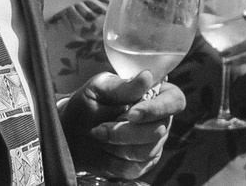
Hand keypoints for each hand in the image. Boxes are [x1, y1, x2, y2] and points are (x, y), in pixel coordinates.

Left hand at [60, 70, 185, 178]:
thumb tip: (147, 77)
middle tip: (99, 128)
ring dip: (117, 145)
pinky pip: (134, 168)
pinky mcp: (141, 164)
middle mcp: (160, 119)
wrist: (70, 133)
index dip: (158, 109)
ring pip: (146, 151)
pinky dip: (114, 162)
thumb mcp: (99, 88)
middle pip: (159, 130)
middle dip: (125, 132)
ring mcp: (152, 144)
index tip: (131, 114)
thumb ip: (123, 86)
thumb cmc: (88, 104)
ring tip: (98, 135)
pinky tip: (104, 151)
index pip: (175, 100)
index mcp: (156, 94)